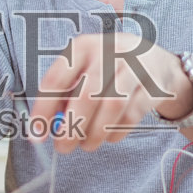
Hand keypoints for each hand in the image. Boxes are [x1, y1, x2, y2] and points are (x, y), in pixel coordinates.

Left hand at [28, 33, 190, 153]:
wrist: (156, 63)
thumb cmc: (110, 68)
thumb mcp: (85, 68)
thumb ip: (66, 92)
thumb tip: (47, 123)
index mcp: (83, 47)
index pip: (56, 79)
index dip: (43, 109)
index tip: (37, 133)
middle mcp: (108, 52)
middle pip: (86, 95)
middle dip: (72, 127)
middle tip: (63, 146)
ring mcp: (134, 68)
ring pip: (112, 106)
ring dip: (95, 132)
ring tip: (87, 144)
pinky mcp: (152, 86)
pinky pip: (132, 115)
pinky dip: (116, 132)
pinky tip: (108, 137)